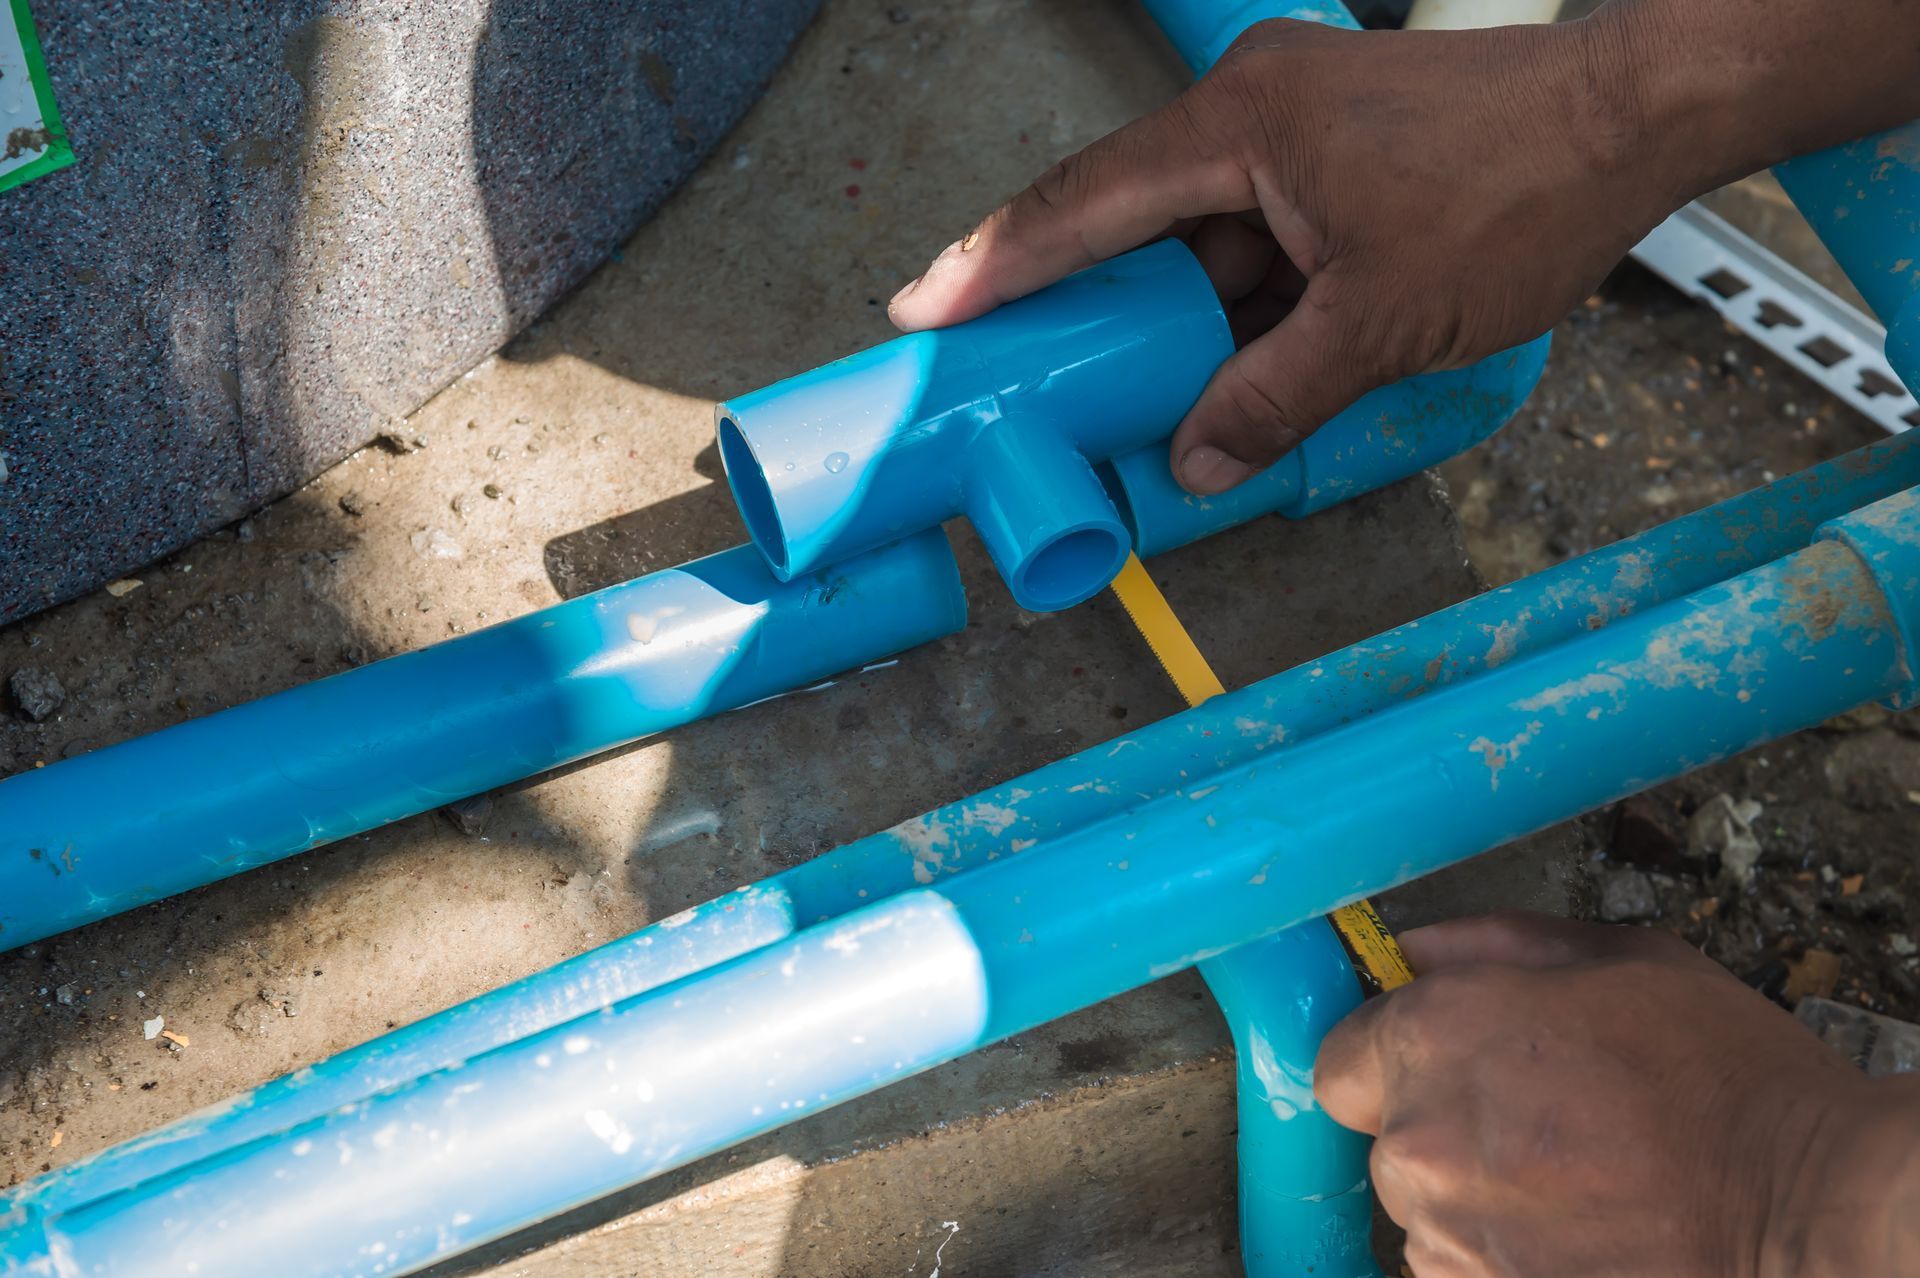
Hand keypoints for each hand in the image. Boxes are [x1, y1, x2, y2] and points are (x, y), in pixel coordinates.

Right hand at [889, 17, 1671, 493]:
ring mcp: (1293, 137)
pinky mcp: (1333, 164)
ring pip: (1197, 246)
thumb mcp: (1379, 321)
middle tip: (1013, 380)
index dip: (994, 265)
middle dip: (1079, 312)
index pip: (1083, 204)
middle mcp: (1252, 115)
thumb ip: (1274, 396)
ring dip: (1174, 327)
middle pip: (1128, 224)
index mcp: (1240, 127)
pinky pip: (1253, 246)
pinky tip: (1227, 376)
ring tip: (1131, 406)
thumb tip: (1199, 459)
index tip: (924, 309)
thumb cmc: (1523, 185)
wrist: (1638, 122)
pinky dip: (1236, 312)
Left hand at [1313, 912, 1919, 1276]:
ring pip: (1424, 1213)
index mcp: (1434, 1037)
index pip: (1336, 1060)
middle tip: (1539, 1125)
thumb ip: (1486, 946)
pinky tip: (1580, 1233)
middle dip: (1440, 1129)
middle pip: (1383, 1141)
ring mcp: (1447, 1235)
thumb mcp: (1616, 959)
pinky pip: (1459, 1268)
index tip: (1445, 1065)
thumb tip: (1404, 951)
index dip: (1388, 1060)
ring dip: (1475, 1199)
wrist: (1807, 1207)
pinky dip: (1503, 1256)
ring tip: (1577, 1184)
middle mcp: (1419, 1139)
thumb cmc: (1723, 1075)